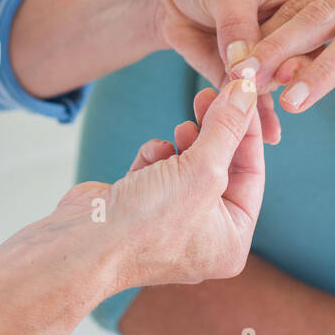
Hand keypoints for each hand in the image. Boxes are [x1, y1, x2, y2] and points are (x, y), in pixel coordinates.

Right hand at [52, 76, 263, 288]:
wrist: (82, 245)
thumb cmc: (149, 221)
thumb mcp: (203, 169)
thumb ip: (227, 128)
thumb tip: (247, 90)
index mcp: (231, 240)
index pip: (252, 173)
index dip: (247, 130)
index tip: (242, 92)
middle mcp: (204, 235)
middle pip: (220, 166)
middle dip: (213, 130)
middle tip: (206, 95)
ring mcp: (170, 222)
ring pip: (189, 164)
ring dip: (183, 143)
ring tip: (179, 130)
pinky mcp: (140, 207)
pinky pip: (160, 170)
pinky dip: (155, 156)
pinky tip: (150, 156)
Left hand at [146, 0, 310, 142]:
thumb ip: (236, 24)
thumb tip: (244, 66)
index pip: (315, 23)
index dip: (306, 45)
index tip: (290, 65)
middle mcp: (296, 28)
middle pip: (302, 56)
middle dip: (291, 76)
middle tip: (282, 90)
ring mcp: (272, 55)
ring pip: (279, 81)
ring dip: (274, 98)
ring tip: (267, 115)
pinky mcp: (247, 76)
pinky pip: (255, 99)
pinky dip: (258, 116)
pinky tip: (266, 135)